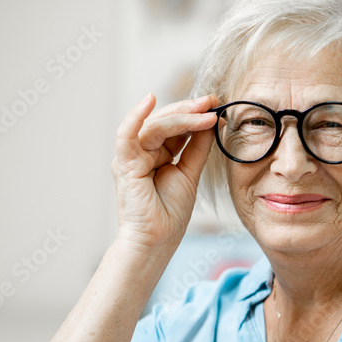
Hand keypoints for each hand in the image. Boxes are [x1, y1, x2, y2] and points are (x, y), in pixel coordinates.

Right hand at [111, 93, 218, 251]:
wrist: (157, 240)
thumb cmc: (170, 213)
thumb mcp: (190, 173)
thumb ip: (198, 148)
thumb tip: (211, 123)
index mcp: (156, 153)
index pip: (175, 127)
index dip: (195, 114)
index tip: (216, 105)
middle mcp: (141, 151)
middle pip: (165, 122)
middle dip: (190, 110)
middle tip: (212, 101)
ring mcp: (131, 156)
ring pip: (154, 126)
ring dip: (181, 117)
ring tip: (205, 112)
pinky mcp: (124, 164)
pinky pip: (127, 135)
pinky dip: (136, 116)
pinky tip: (150, 101)